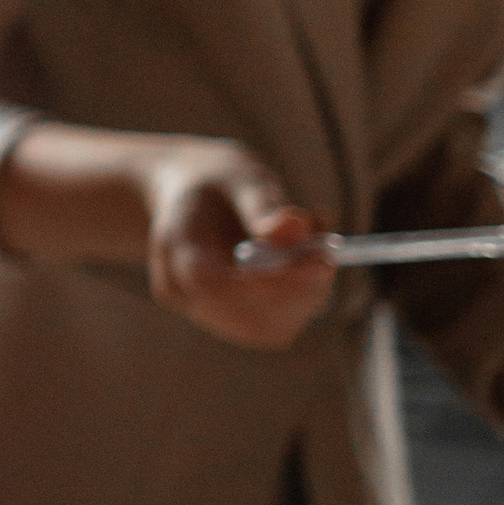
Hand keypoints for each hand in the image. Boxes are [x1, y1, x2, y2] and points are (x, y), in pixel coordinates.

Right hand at [141, 142, 333, 347]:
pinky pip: (273, 325)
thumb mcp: (240, 175)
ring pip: (265, 329)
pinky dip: (303, 298)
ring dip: (306, 295)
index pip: (214, 286)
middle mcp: (182, 289)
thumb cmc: (218, 179)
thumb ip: (264, 203)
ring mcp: (202, 311)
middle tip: (330, 251)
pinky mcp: (229, 321)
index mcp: (174, 246)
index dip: (269, 283)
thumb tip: (297, 228)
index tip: (321, 262)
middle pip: (243, 316)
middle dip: (298, 292)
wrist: (192, 193)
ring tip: (318, 244)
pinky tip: (308, 262)